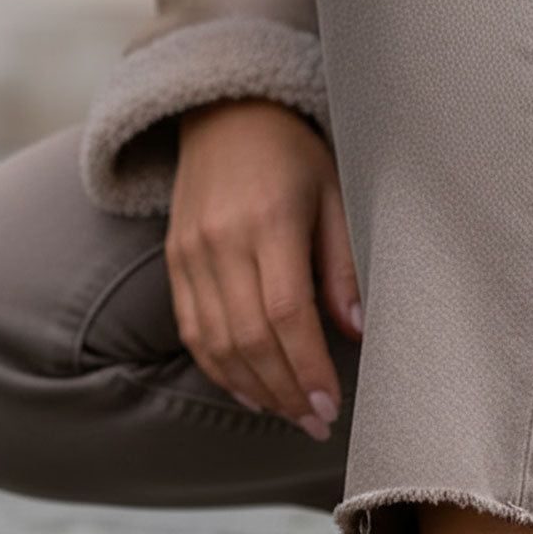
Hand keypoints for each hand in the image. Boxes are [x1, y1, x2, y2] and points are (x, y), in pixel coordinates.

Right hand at [168, 98, 362, 441]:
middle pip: (250, 339)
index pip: (286, 314)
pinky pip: (194, 332)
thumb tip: (357, 332)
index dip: (308, 367)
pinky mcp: (175, 263)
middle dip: (287, 392)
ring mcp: (191, 254)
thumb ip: (344, 264)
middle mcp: (222, 241)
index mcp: (268, 220)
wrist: (224, 110)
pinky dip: (222, 371)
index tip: (330, 404)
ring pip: (218, 344)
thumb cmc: (293, 153)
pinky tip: (253, 393)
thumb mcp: (336, 193)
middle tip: (316, 423)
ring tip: (291, 415)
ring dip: (257, 390)